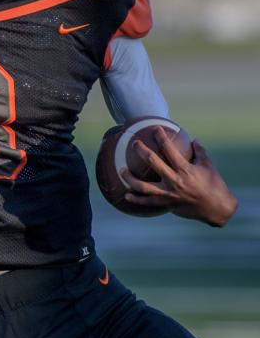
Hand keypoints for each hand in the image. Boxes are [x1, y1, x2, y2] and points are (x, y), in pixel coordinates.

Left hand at [121, 130, 237, 226]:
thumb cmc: (214, 185)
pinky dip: (137, 199)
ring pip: (144, 186)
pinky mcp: (167, 204)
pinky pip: (148, 202)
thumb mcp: (208, 166)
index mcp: (185, 169)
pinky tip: (127, 195)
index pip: (169, 149)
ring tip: (121, 170)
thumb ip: (200, 152)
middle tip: (134, 143)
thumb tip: (194, 139)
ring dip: (130, 178)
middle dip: (142, 150)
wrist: (217, 208)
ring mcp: (169, 194)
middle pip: (153, 162)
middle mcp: (175, 180)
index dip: (161, 137)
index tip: (155, 129)